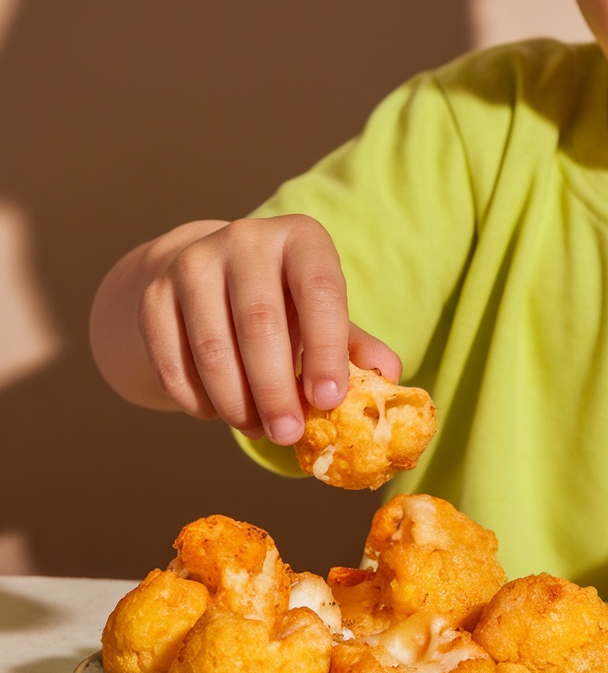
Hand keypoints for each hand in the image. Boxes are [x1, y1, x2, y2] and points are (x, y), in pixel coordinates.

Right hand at [90, 215, 400, 442]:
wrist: (208, 280)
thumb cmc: (285, 304)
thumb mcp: (323, 314)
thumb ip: (354, 345)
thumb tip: (389, 377)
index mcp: (299, 238)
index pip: (319, 290)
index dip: (326, 348)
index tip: (328, 401)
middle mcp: (244, 239)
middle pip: (259, 322)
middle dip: (275, 389)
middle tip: (288, 435)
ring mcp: (192, 263)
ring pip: (212, 347)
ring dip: (236, 402)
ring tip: (258, 430)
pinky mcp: (154, 295)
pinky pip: (172, 360)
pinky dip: (196, 399)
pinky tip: (219, 413)